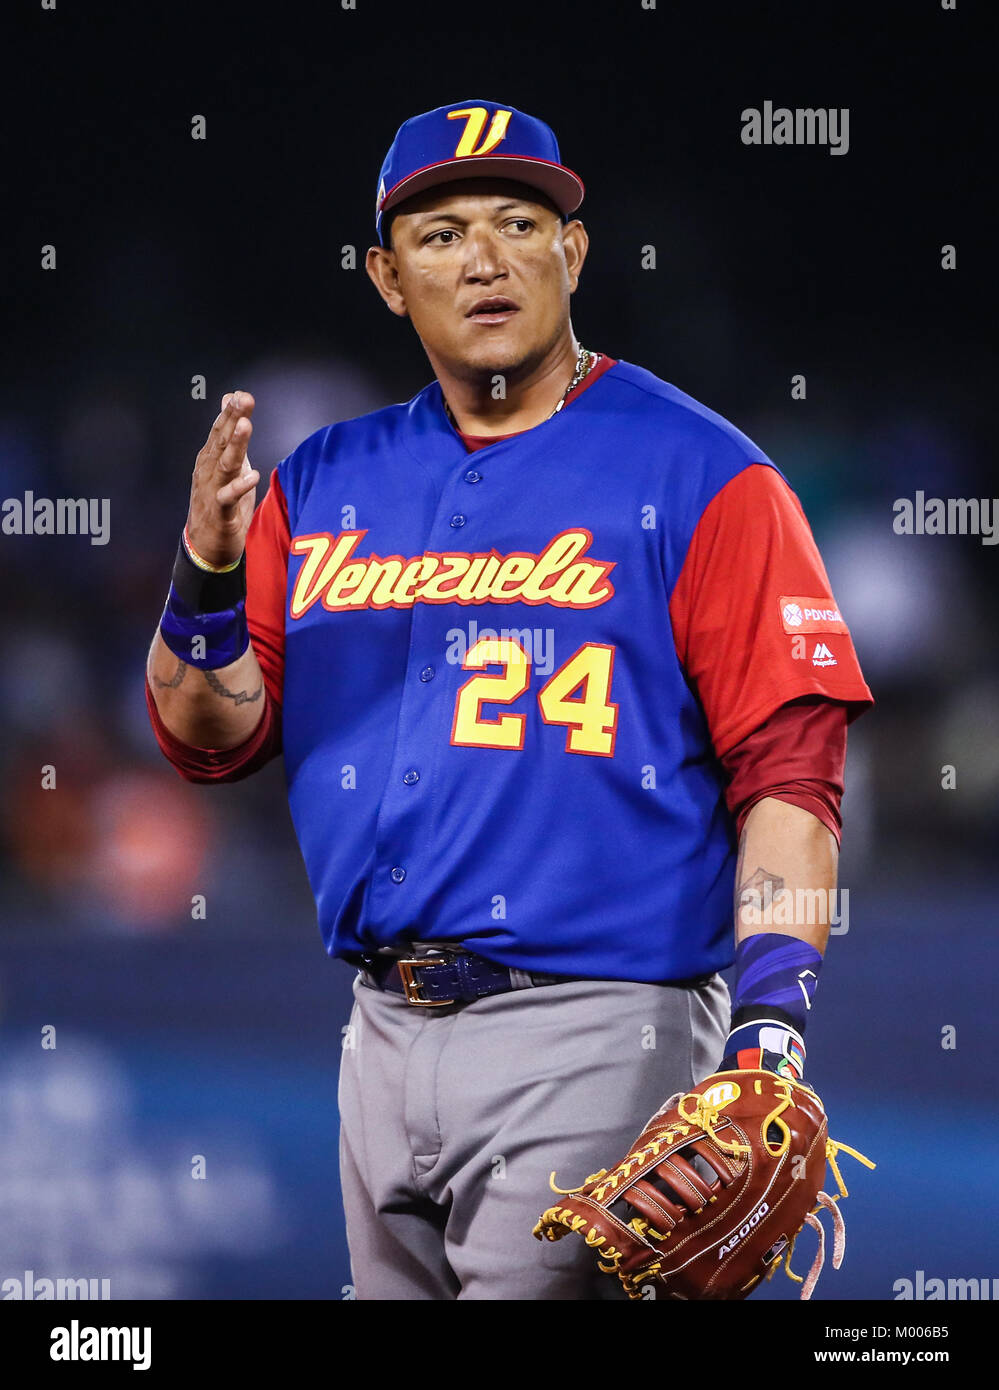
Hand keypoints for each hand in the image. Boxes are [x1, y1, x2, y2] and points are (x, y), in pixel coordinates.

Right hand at [185, 391, 259, 567]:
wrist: (205, 545)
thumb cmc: (219, 503)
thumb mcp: (225, 467)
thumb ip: (229, 436)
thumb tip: (230, 401)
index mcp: (210, 459)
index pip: (219, 431)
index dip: (229, 413)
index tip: (241, 395)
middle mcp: (207, 471)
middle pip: (220, 441)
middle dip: (232, 419)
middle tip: (243, 400)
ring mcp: (211, 491)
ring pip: (224, 465)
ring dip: (235, 445)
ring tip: (245, 426)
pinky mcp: (219, 513)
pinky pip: (228, 498)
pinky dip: (239, 487)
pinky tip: (253, 476)